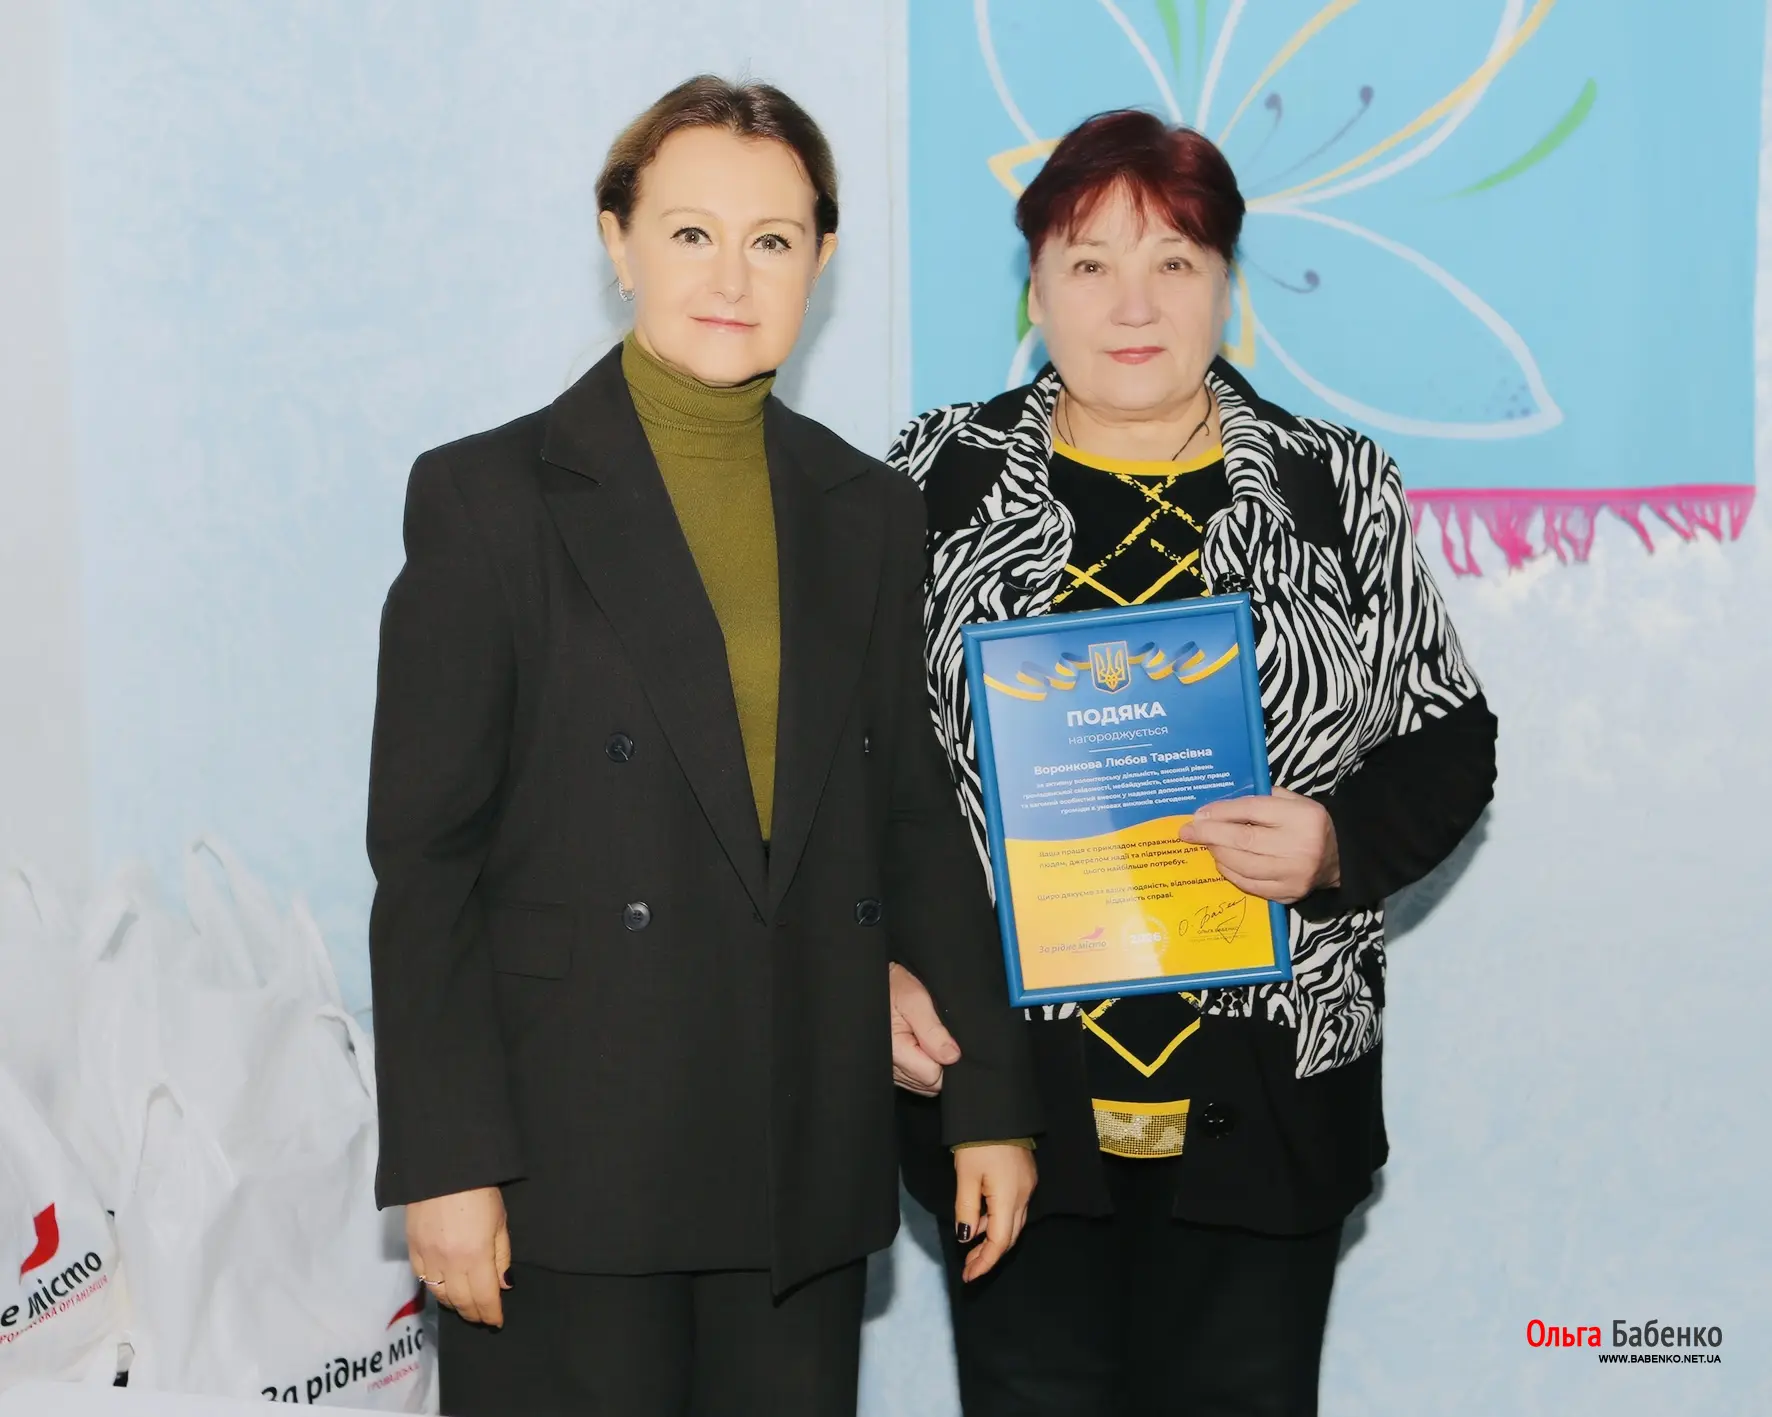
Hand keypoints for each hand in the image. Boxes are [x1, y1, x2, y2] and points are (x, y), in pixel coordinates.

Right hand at [405, 1186, 511, 1327]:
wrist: (443, 1168)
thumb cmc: (481, 1191)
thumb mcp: (500, 1221)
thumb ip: (501, 1256)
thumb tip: (503, 1285)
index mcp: (476, 1256)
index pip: (484, 1298)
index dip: (491, 1314)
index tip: (496, 1321)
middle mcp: (450, 1263)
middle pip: (461, 1301)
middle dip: (474, 1313)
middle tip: (482, 1317)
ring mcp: (428, 1257)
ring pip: (440, 1294)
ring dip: (454, 1304)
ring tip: (465, 1306)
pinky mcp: (412, 1248)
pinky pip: (423, 1278)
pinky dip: (435, 1288)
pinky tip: (443, 1288)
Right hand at [890, 961, 960, 1095]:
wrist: (873, 984)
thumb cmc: (893, 988)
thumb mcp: (915, 1000)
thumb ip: (932, 1030)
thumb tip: (952, 1056)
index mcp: (895, 1052)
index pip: (933, 1076)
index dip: (945, 1058)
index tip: (944, 1037)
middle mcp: (890, 1068)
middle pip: (929, 1084)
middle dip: (939, 1063)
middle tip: (934, 1034)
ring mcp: (890, 1072)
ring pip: (924, 1084)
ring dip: (931, 1064)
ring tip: (925, 1037)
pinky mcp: (891, 1070)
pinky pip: (915, 1080)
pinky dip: (923, 1066)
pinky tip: (920, 1045)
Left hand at [953, 1144, 1036, 1282]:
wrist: (998, 1110)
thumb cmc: (978, 1142)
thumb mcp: (965, 1176)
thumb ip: (966, 1209)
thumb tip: (967, 1237)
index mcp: (1010, 1198)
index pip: (1000, 1242)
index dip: (985, 1262)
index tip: (968, 1276)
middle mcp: (1024, 1196)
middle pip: (1010, 1236)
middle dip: (989, 1255)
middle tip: (968, 1267)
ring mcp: (1028, 1186)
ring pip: (1014, 1223)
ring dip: (994, 1238)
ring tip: (971, 1247)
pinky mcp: (1026, 1177)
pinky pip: (1014, 1208)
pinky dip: (999, 1220)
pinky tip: (983, 1220)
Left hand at [1178, 787, 1339, 904]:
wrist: (1339, 856)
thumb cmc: (1308, 824)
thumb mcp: (1294, 801)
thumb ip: (1262, 800)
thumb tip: (1218, 808)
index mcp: (1302, 817)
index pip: (1253, 810)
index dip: (1222, 812)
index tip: (1199, 814)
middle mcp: (1299, 847)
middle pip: (1244, 840)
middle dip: (1210, 835)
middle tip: (1188, 831)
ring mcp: (1294, 875)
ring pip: (1243, 865)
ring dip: (1218, 854)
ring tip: (1206, 845)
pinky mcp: (1288, 894)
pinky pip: (1250, 885)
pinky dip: (1230, 873)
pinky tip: (1221, 861)